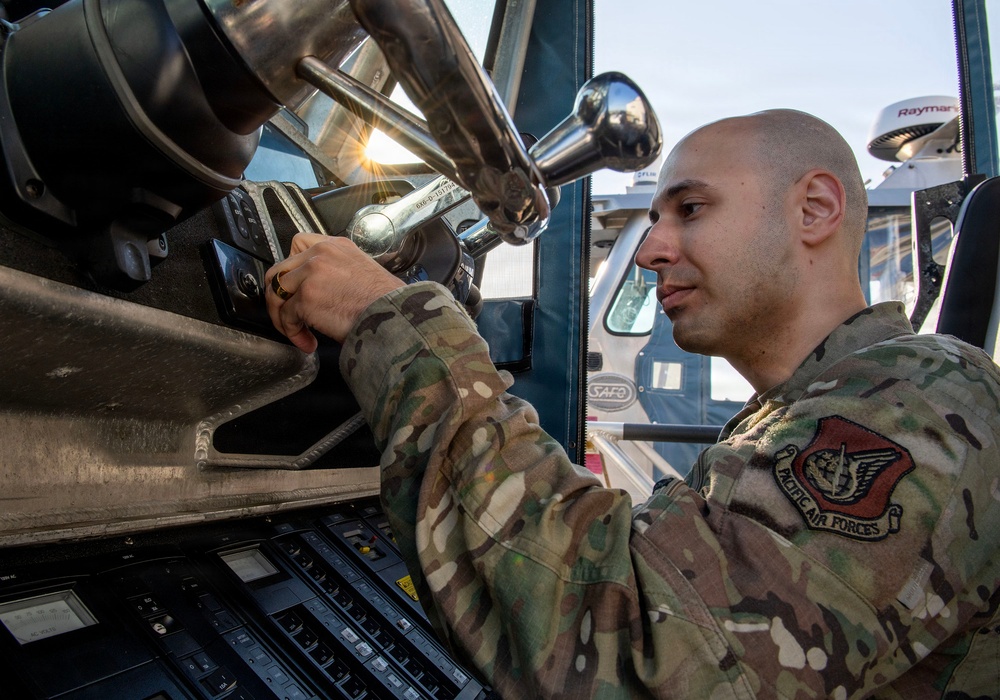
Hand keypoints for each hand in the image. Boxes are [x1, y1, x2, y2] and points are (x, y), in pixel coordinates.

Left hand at [264, 233, 403, 351]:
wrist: (395, 315)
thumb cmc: (388, 303)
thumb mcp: (364, 271)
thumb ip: (339, 271)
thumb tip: (325, 289)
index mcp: (336, 245)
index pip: (298, 244)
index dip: (291, 268)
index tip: (294, 286)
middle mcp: (320, 253)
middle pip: (279, 269)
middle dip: (279, 296)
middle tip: (288, 315)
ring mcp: (310, 273)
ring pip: (276, 292)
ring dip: (282, 317)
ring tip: (297, 332)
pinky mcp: (306, 297)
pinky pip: (286, 316)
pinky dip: (293, 333)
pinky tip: (308, 343)